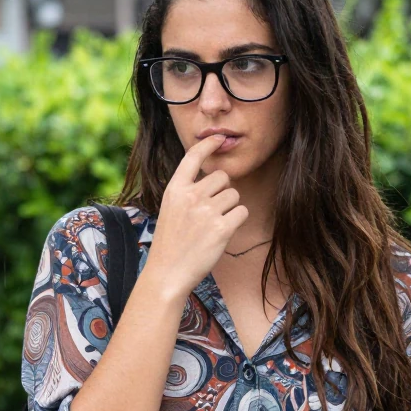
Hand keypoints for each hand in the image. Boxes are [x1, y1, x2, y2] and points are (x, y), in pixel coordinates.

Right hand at [145, 135, 248, 300]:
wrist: (168, 273)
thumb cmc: (171, 243)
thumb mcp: (171, 209)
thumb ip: (188, 191)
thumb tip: (215, 177)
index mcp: (175, 189)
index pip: (193, 157)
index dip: (208, 144)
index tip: (219, 137)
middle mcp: (190, 196)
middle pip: (223, 177)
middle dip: (222, 191)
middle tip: (211, 211)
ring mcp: (206, 212)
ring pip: (234, 195)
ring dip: (230, 208)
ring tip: (214, 224)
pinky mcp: (222, 228)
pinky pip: (242, 212)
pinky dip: (237, 221)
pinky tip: (224, 232)